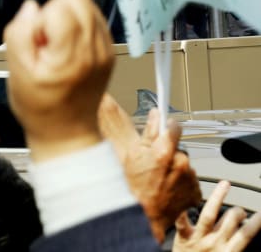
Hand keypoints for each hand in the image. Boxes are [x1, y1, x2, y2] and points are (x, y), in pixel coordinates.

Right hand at [5, 0, 113, 161]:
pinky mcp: (109, 52)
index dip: (41, 19)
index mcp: (71, 55)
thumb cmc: (39, 106)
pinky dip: (78, 25)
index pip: (61, 7)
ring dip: (67, 16)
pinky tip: (67, 46)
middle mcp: (94, 50)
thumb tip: (31, 7)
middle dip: (55, 12)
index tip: (37, 43)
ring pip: (87, 6)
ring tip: (56, 44)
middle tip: (46, 41)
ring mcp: (105, 50)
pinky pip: (94, 20)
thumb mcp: (16, 71)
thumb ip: (19, 33)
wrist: (66, 132)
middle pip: (77, 0)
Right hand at [99, 94, 201, 241]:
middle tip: (155, 164)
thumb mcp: (134, 155)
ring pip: (185, 166)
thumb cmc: (134, 187)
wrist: (144, 215)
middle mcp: (181, 164)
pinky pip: (190, 181)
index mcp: (165, 152)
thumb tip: (156, 116)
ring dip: (175, 169)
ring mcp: (190, 179)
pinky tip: (168, 188)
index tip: (166, 128)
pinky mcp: (195, 192)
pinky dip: (181, 183)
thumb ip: (149, 133)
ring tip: (160, 179)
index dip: (169, 127)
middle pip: (179, 149)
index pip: (175, 127)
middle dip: (169, 153)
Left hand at [174, 181, 260, 251]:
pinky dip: (182, 212)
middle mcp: (215, 243)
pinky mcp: (183, 237)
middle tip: (240, 209)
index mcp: (228, 251)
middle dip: (238, 211)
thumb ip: (234, 243)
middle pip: (230, 221)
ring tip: (225, 185)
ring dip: (218, 197)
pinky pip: (182, 223)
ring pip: (210, 215)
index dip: (256, 223)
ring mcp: (199, 239)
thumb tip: (243, 228)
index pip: (246, 235)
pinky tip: (184, 200)